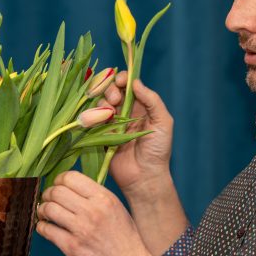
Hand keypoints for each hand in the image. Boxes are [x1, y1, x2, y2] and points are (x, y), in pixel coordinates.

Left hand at [37, 171, 163, 255]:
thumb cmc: (124, 239)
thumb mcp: (116, 209)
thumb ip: (95, 196)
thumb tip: (70, 187)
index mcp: (104, 198)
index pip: (71, 177)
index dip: (59, 180)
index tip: (57, 187)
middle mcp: (92, 210)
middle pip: (56, 191)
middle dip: (47, 195)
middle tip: (48, 201)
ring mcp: (81, 229)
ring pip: (48, 208)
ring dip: (42, 210)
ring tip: (45, 215)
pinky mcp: (72, 247)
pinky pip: (46, 230)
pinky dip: (42, 227)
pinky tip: (47, 228)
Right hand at [102, 74, 173, 200]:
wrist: (144, 176)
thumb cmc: (158, 150)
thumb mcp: (163, 122)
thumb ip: (152, 100)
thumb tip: (135, 82)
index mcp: (140, 105)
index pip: (127, 84)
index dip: (121, 79)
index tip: (119, 82)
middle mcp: (124, 111)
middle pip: (110, 90)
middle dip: (109, 89)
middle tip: (114, 100)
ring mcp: (111, 123)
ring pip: (100, 103)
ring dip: (102, 103)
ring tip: (109, 114)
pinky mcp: (100, 134)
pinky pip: (92, 120)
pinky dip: (94, 117)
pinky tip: (99, 122)